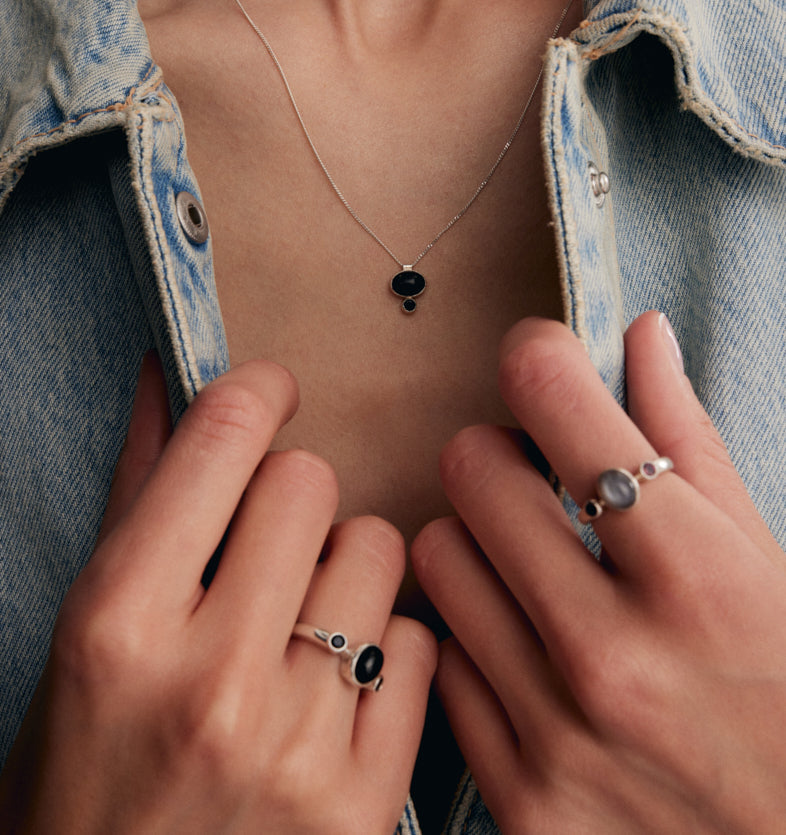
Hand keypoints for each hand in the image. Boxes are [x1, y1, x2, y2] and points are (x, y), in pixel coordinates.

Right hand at [0, 353, 434, 833]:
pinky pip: (417, 645)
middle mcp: (211, 684)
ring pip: (377, 551)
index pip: (223, 438)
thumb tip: (172, 377)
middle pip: (311, 482)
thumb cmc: (88, 767)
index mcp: (119, 624)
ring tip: (303, 621)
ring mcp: (295, 747)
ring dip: (343, 568)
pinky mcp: (361, 802)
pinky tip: (340, 683)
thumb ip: (139, 492)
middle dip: (291, 495)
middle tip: (268, 545)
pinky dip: (385, 649)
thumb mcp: (88, 628)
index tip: (269, 393)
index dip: (256, 391)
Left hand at [413, 313, 785, 832]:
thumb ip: (689, 441)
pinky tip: (527, 648)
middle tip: (533, 475)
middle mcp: (613, 656)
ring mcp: (557, 735)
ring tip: (527, 565)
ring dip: (476, 542)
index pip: (555, 403)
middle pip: (468, 471)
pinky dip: (477, 638)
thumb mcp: (765, 560)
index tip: (541, 361)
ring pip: (437, 558)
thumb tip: (639, 336)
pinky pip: (445, 661)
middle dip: (500, 454)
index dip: (537, 357)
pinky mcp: (522, 798)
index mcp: (695, 577)